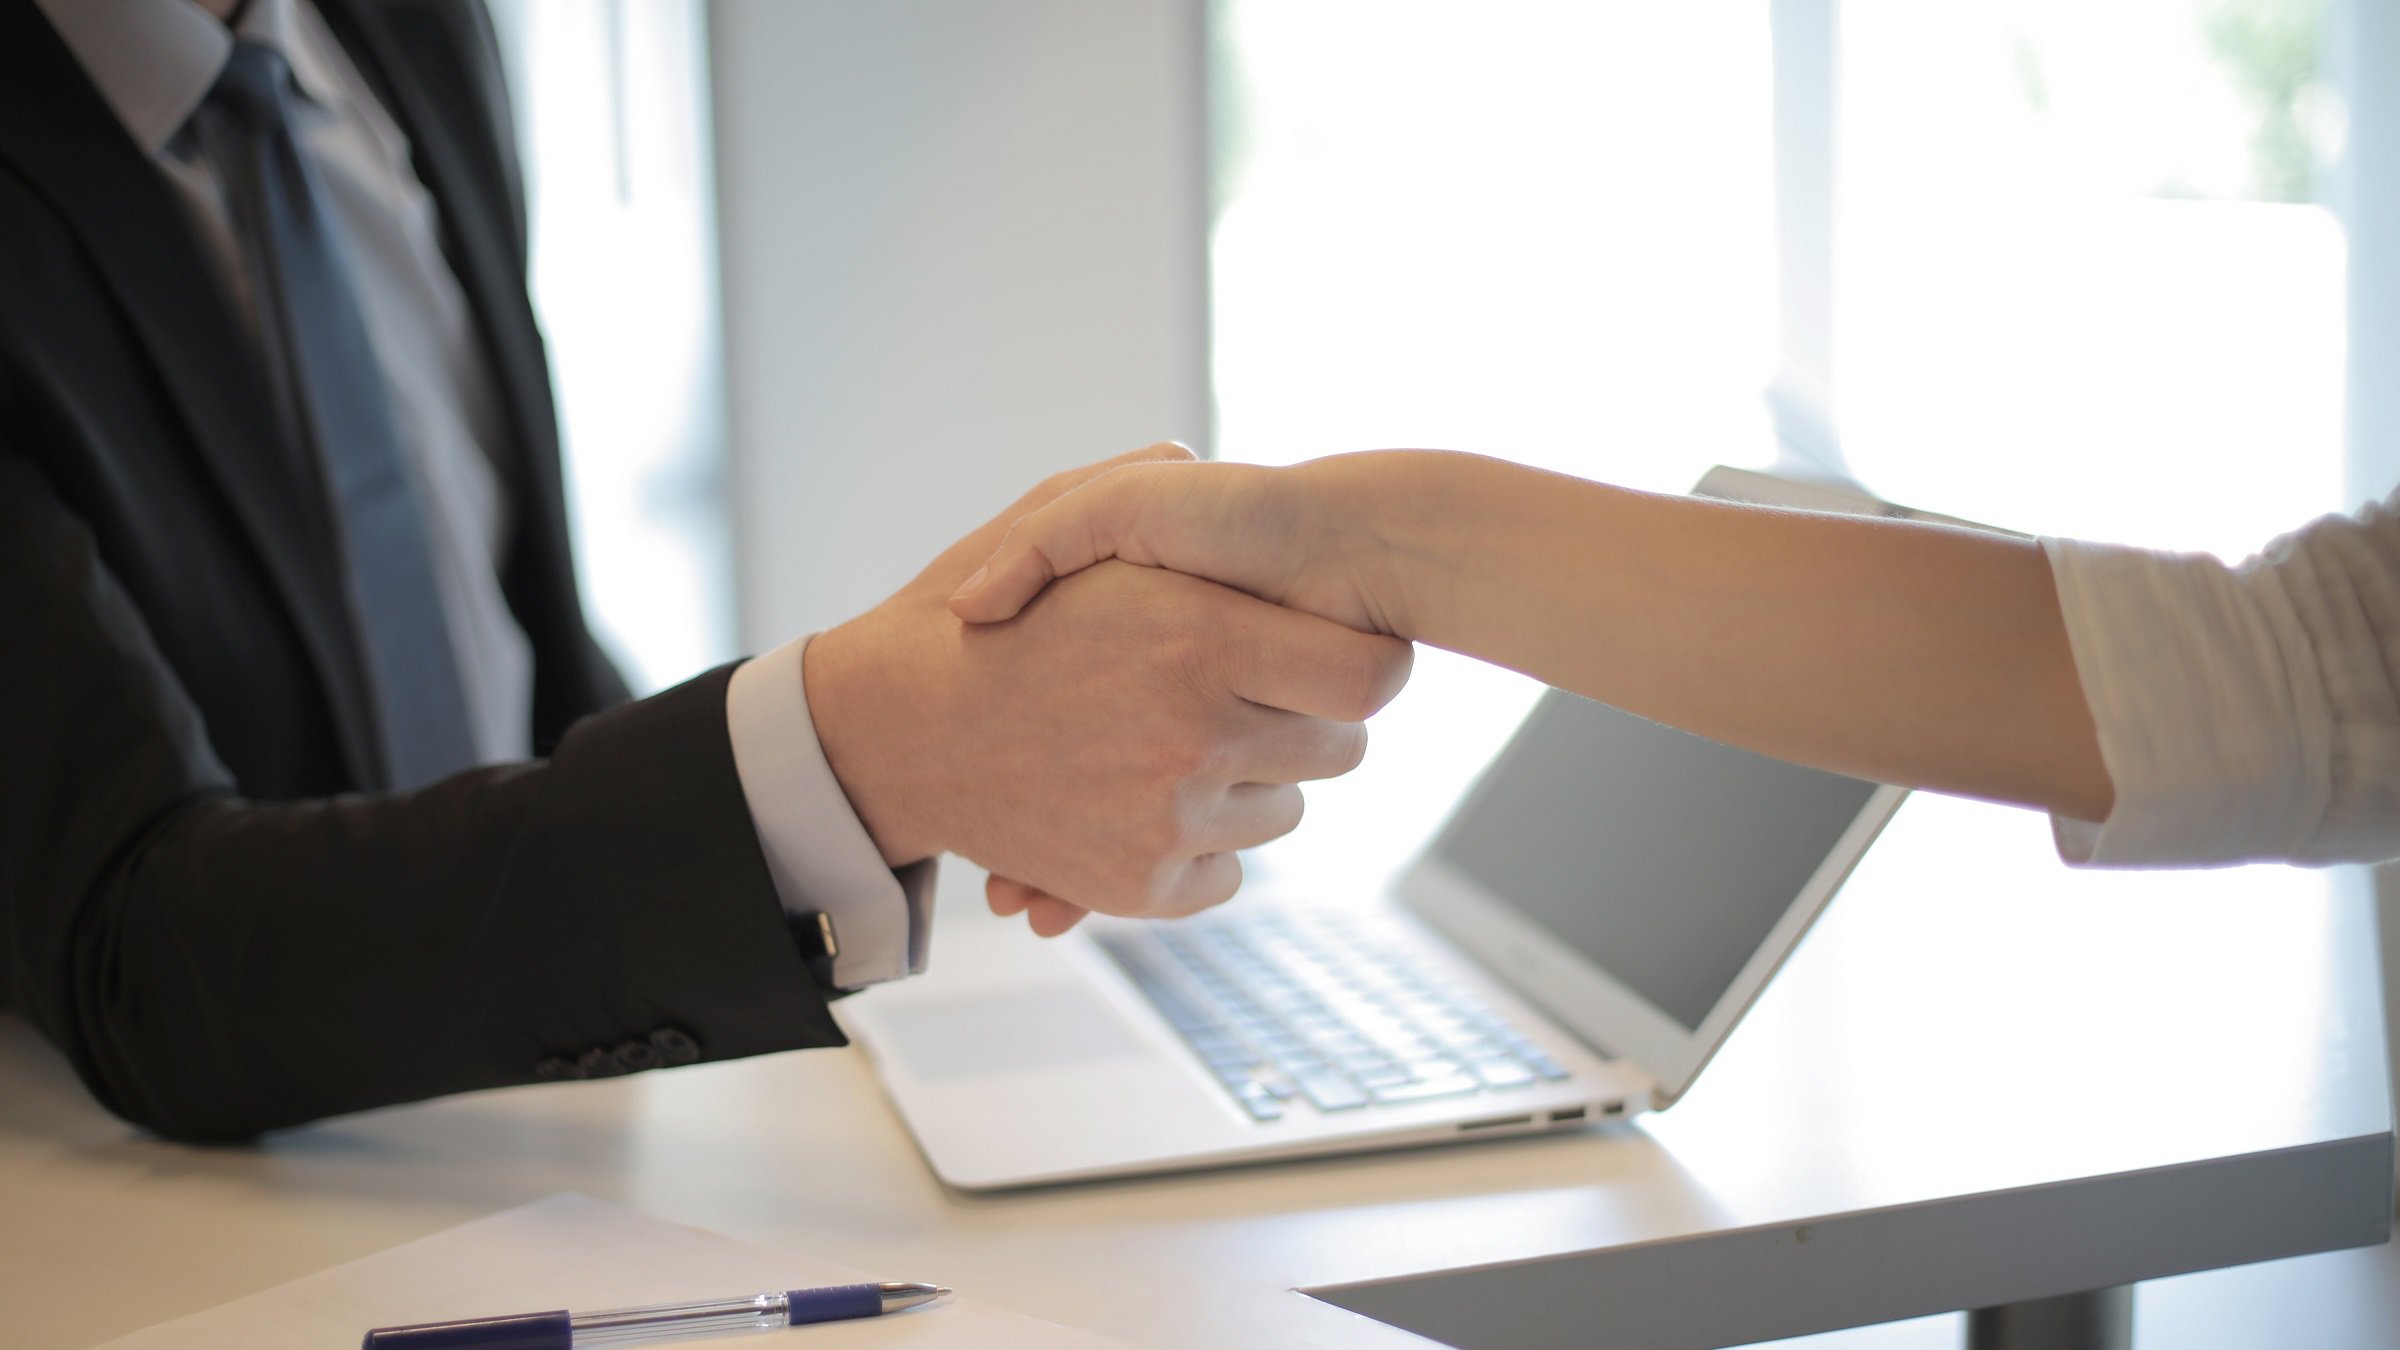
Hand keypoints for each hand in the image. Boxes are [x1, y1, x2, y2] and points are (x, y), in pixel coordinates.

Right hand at [805, 446, 1413, 933]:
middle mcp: (1197, 735)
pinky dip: (1201, 846)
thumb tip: (1198, 462)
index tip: (1335, 655)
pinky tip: (1150, 802)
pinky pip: (1226, 872)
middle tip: (1251, 695)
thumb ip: (1141, 484)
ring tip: (1177, 742)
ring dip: (1248, 783)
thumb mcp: (1051, 515)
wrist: (890, 729)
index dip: (1365, 663)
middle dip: (1303, 720)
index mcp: (1198, 637)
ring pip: (1282, 812)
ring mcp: (1169, 819)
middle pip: (1339, 751)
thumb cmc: (974, 614)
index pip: (1371, 676)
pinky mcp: (1140, 886)